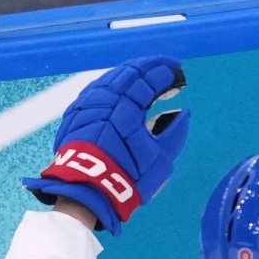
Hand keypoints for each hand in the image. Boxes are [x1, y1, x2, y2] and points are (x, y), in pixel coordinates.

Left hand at [23, 57, 189, 234]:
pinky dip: (111, 83)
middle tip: (165, 65)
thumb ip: (174, 131)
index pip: (148, 82)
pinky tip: (118, 86)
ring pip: (109, 79)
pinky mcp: (75, 116)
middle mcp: (105, 102)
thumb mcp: (161, 160)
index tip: (179, 73)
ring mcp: (87, 107)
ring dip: (129, 72)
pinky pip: (95, 90)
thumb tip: (182, 112)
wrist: (86, 193)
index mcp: (127, 110)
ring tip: (145, 73)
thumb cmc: (129, 177)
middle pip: (127, 74)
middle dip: (148, 66)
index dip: (165, 74)